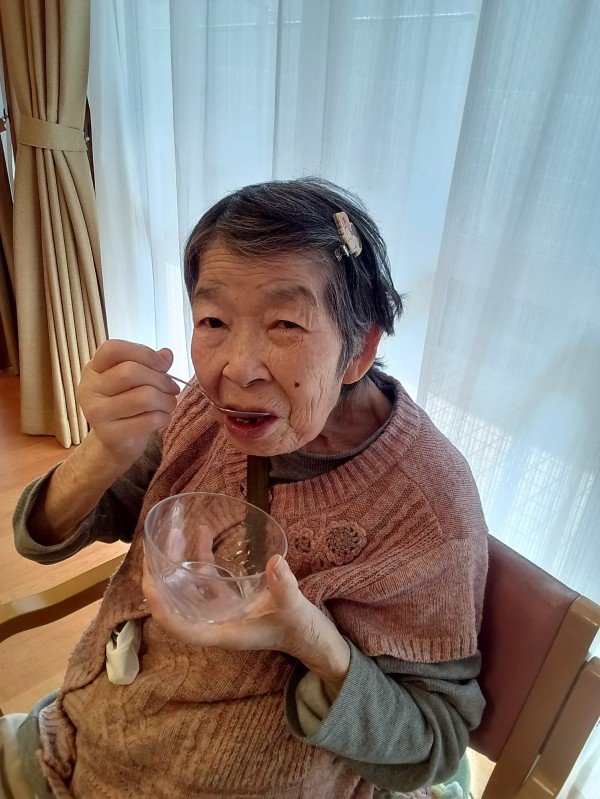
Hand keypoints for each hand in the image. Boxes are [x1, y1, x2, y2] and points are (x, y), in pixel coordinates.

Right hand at [76, 339, 179, 466]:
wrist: (116, 443)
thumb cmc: (128, 405)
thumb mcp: (136, 380)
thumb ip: (150, 364)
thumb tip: (167, 355)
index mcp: (93, 369)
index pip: (113, 349)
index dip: (143, 353)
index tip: (163, 365)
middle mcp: (89, 389)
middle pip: (130, 372)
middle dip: (161, 379)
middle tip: (172, 388)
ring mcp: (97, 413)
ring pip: (143, 397)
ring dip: (166, 400)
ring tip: (169, 404)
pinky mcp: (110, 435)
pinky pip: (149, 420)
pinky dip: (164, 418)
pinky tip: (163, 418)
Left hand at [142, 554, 350, 690]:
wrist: (312, 636)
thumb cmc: (299, 629)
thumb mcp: (293, 608)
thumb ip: (283, 587)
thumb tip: (275, 563)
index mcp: (223, 632)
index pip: (181, 627)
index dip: (162, 608)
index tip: (150, 584)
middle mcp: (215, 622)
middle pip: (177, 604)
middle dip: (163, 578)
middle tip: (155, 548)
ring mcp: (221, 610)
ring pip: (189, 588)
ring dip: (179, 563)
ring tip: (176, 534)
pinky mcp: (230, 599)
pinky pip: (207, 579)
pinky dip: (202, 558)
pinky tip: (203, 533)